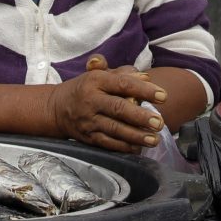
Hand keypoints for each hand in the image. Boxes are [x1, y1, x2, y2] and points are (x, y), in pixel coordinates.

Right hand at [48, 53, 165, 151]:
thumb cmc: (85, 88)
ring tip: (154, 139)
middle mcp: (91, 100)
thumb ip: (122, 72)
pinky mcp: (88, 137)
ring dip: (135, 135)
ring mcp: (89, 120)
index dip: (143, 89)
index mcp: (96, 81)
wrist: (57, 108)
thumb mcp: (98, 73)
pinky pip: (107, 143)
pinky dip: (124, 147)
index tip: (163, 96)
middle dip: (140, 117)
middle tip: (160, 122)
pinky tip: (138, 148)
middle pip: (118, 108)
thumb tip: (145, 77)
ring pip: (114, 129)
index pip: (122, 83)